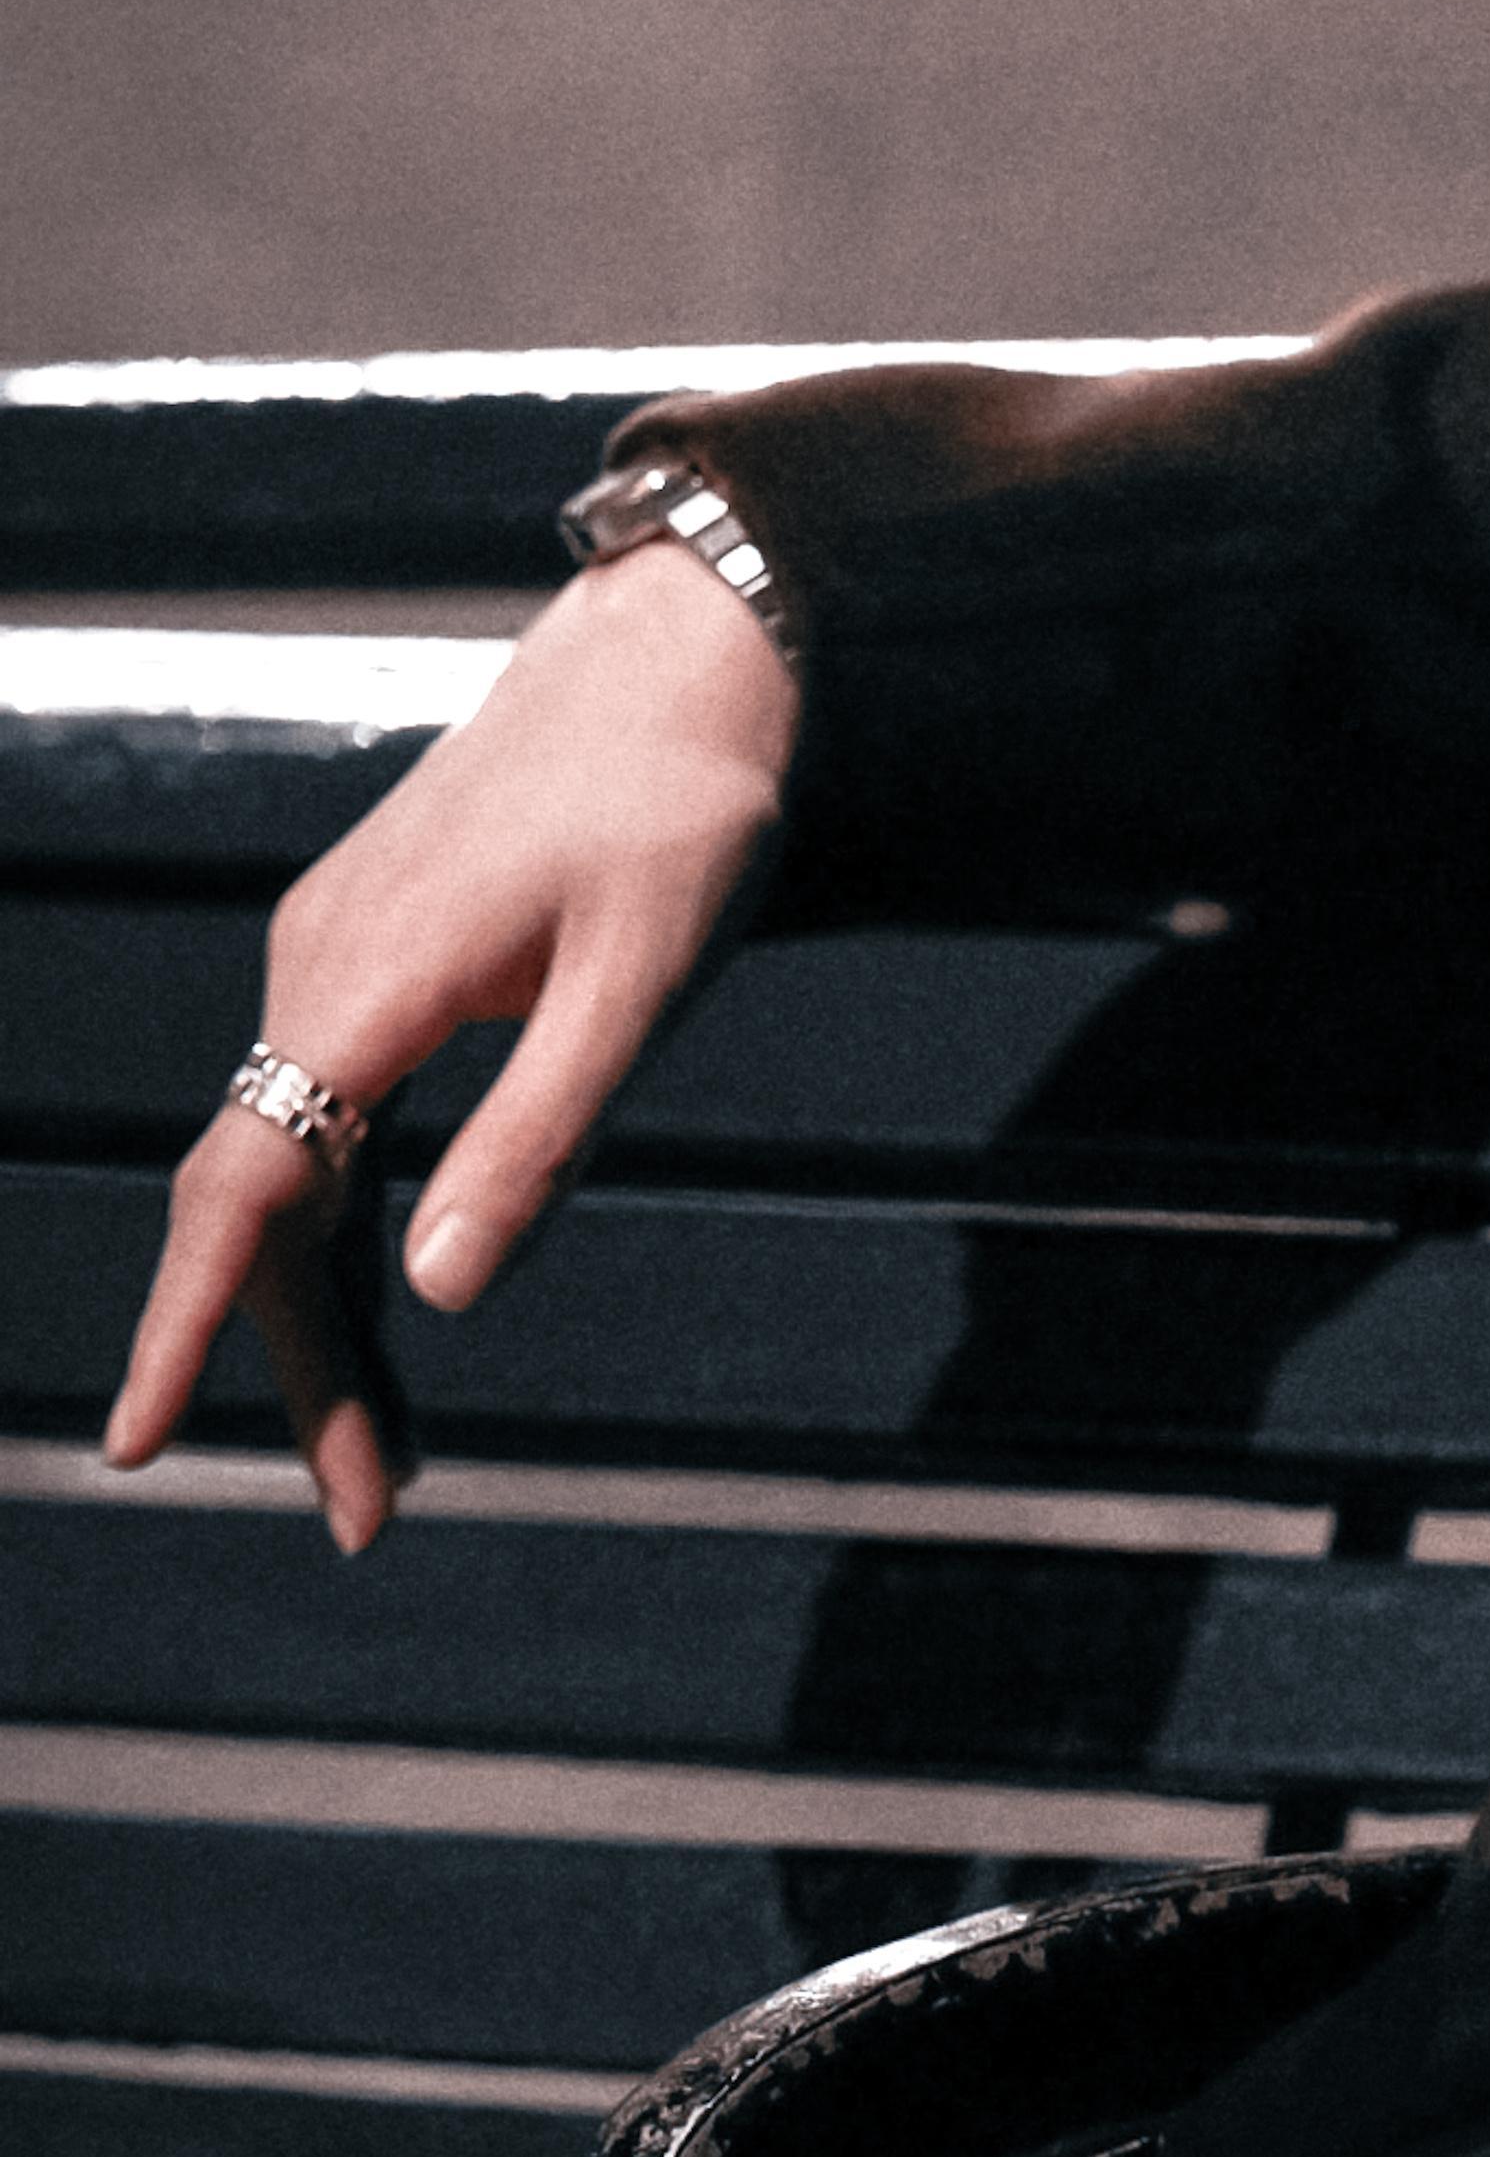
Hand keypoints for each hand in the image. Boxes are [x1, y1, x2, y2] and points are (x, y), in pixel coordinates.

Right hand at [102, 534, 795, 1548]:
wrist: (680, 642)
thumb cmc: (685, 800)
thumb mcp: (642, 982)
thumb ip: (545, 1135)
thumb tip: (446, 1297)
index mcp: (365, 986)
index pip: (242, 1191)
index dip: (189, 1327)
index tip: (136, 1447)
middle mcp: (318, 970)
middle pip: (271, 1203)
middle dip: (304, 1365)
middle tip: (366, 1513)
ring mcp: (338, 953)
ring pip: (300, 1162)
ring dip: (332, 1305)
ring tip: (385, 1454)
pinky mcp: (378, 943)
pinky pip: (330, 1109)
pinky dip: (354, 1217)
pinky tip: (392, 1291)